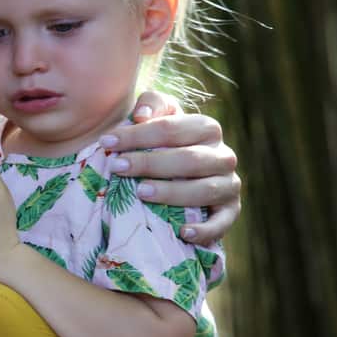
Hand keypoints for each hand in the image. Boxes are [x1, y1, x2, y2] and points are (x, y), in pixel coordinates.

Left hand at [98, 91, 240, 244]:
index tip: (107, 142)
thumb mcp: (156, 116)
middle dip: (150, 164)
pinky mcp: (230, 210)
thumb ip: (151, 103)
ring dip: (172, 193)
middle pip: (189, 159)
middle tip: (117, 167)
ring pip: (205, 190)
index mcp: (207, 128)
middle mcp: (223, 155)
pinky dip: (206, 229)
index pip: (172, 129)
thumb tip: (141, 115)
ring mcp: (229, 184)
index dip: (138, 135)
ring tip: (141, 193)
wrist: (179, 169)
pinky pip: (223, 222)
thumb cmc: (161, 141)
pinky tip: (183, 232)